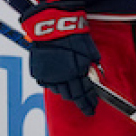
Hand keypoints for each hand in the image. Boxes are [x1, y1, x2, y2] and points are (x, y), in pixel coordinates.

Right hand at [20, 0, 100, 115]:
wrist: (52, 27)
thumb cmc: (73, 35)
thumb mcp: (89, 49)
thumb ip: (92, 63)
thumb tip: (96, 71)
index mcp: (78, 72)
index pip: (85, 93)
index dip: (90, 102)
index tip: (93, 108)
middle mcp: (64, 77)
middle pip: (73, 96)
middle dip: (81, 102)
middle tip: (86, 107)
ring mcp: (50, 76)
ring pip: (60, 92)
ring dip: (68, 94)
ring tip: (74, 96)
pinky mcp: (39, 73)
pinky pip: (48, 85)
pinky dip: (55, 86)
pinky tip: (60, 86)